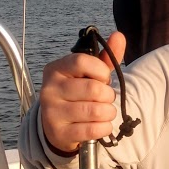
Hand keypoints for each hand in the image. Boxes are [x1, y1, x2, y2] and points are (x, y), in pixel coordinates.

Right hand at [40, 31, 126, 152]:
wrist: (57, 125)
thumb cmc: (77, 95)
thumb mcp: (89, 74)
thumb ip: (105, 56)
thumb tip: (119, 35)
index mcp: (55, 69)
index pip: (82, 61)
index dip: (101, 71)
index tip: (103, 78)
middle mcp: (49, 89)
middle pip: (93, 88)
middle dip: (108, 95)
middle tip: (106, 98)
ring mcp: (52, 112)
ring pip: (95, 111)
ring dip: (109, 112)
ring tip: (105, 112)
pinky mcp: (59, 133)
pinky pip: (93, 130)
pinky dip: (104, 128)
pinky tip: (101, 125)